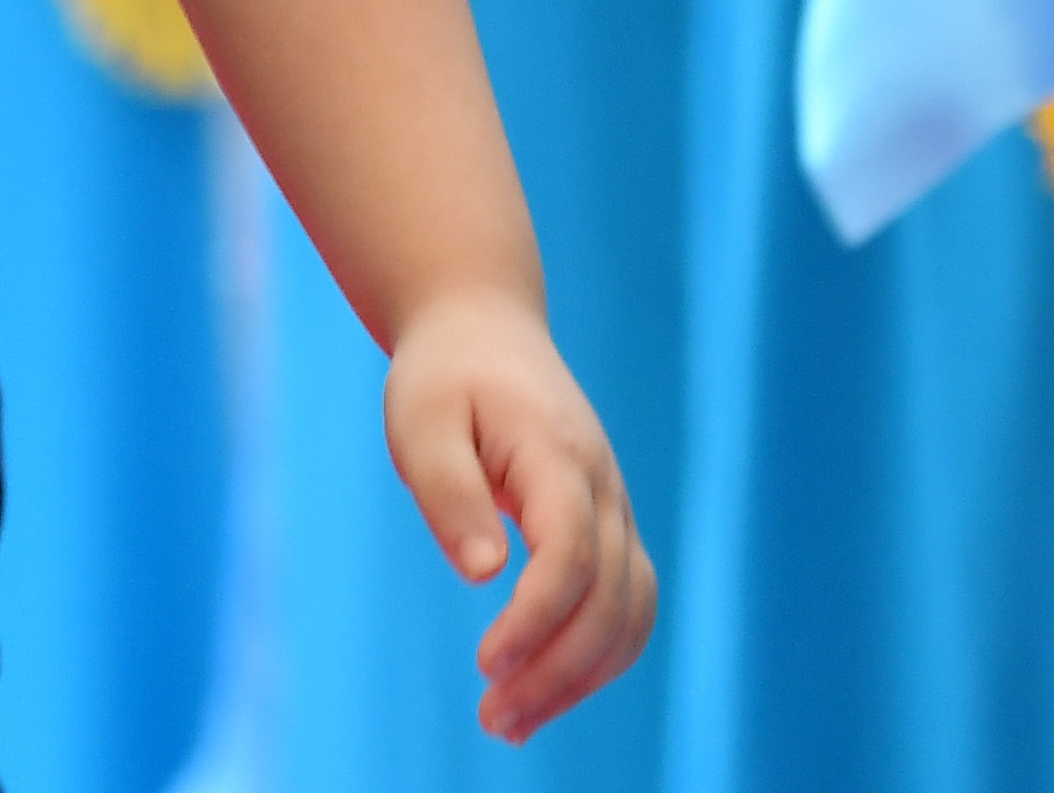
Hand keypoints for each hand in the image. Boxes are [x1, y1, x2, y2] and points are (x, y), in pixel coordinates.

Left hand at [381, 283, 655, 742]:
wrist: (484, 330)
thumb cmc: (445, 377)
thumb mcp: (421, 421)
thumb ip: (451, 493)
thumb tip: (484, 573)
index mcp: (558, 455)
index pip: (571, 552)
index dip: (536, 618)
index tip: (484, 664)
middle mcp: (603, 486)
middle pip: (608, 597)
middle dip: (556, 671)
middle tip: (491, 719)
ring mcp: (615, 508)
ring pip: (631, 611)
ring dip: (582, 677)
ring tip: (511, 722)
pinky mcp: (608, 528)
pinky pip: (626, 605)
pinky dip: (596, 658)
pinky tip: (541, 690)